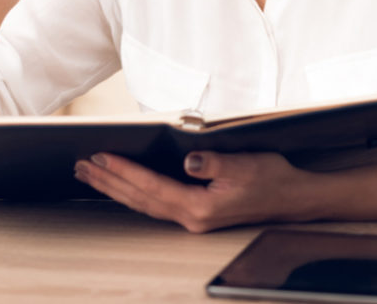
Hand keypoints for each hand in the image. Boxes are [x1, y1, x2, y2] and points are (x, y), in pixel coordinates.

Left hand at [73, 151, 311, 232]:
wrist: (294, 199)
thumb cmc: (272, 179)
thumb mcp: (245, 165)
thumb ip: (213, 163)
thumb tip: (189, 161)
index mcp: (201, 208)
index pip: (152, 187)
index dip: (124, 172)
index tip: (101, 157)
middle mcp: (192, 219)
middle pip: (140, 200)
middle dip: (109, 182)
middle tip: (82, 166)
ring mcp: (193, 220)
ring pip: (145, 205)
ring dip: (116, 189)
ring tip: (91, 175)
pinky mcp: (196, 215)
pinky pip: (156, 205)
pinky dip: (134, 194)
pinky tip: (122, 186)